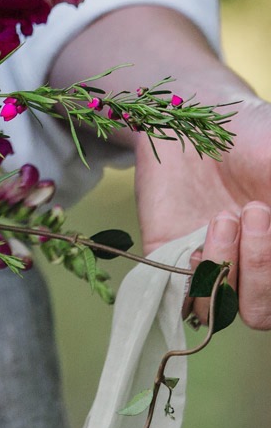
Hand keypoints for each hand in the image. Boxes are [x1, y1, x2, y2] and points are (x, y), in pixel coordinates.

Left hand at [135, 96, 270, 328]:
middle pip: (258, 314)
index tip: (268, 213)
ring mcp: (208, 262)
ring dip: (223, 270)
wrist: (196, 114)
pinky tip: (195, 240)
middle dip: (260, 269)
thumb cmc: (255, 138)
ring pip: (216, 310)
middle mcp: (248, 267)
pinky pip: (174, 292)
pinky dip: (187, 276)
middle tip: (251, 211)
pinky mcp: (166, 253)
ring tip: (222, 217)